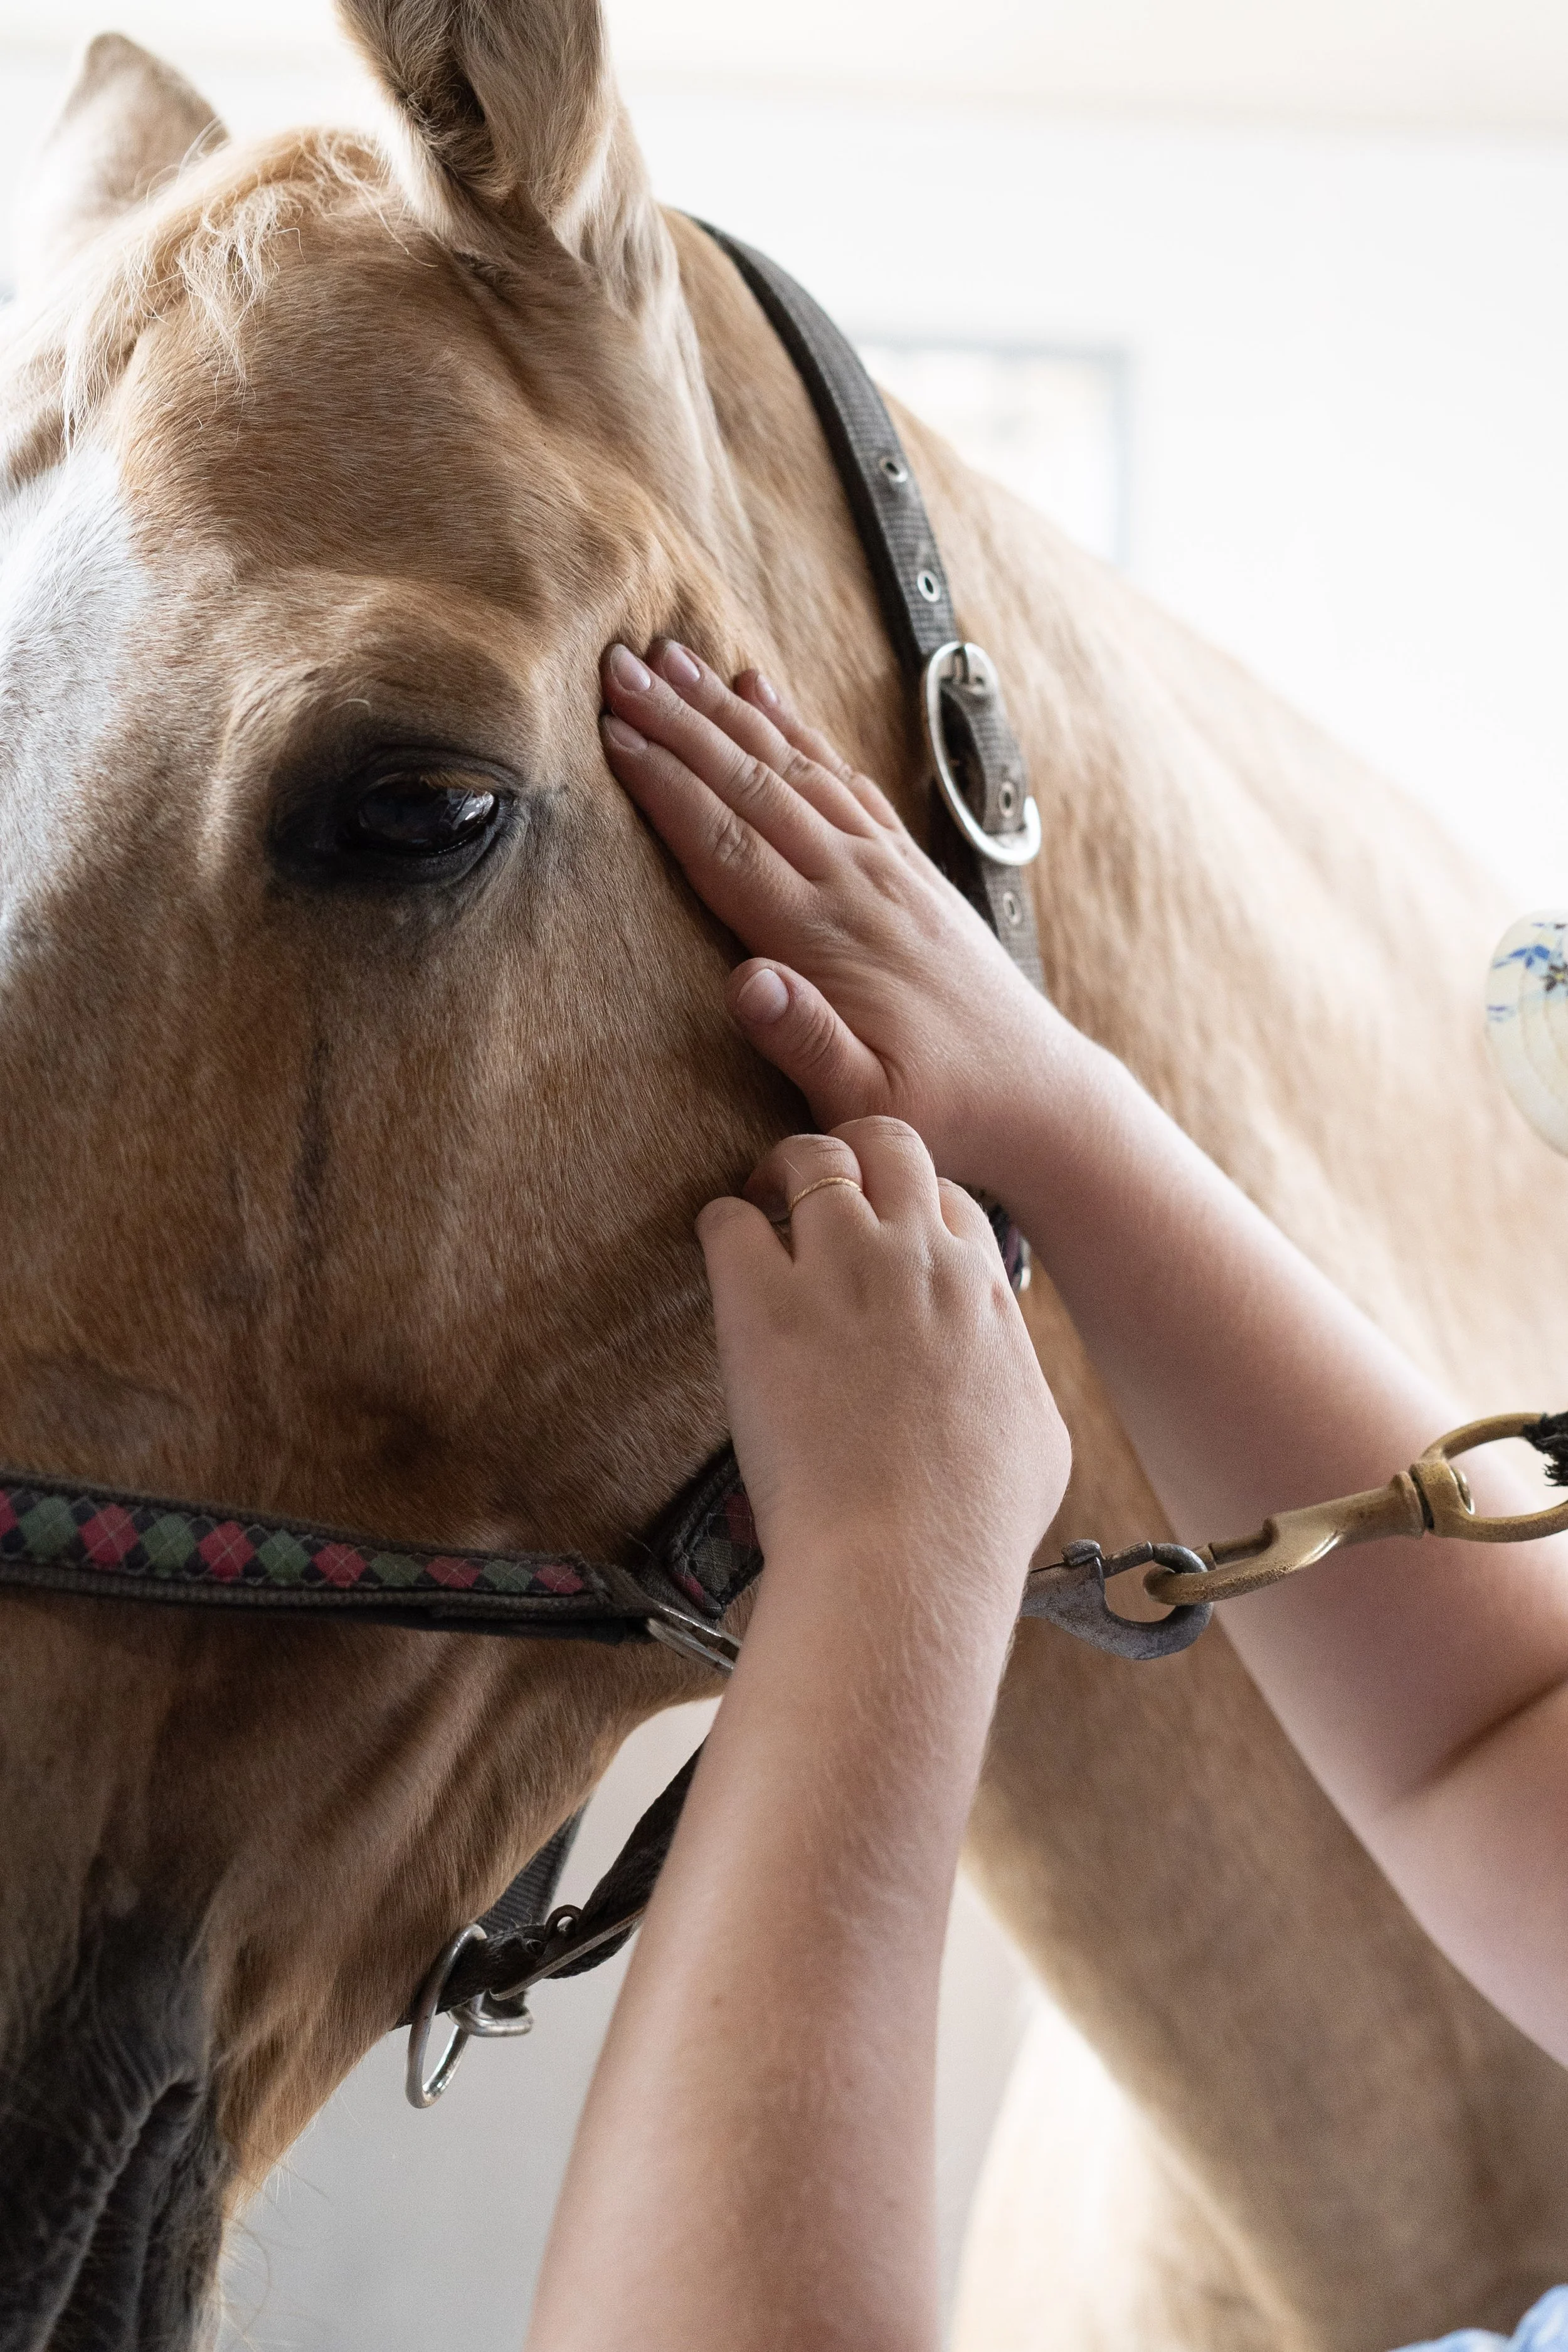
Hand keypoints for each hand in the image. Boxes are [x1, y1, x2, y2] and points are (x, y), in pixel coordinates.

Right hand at [600, 639, 1058, 1192]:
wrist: (1042, 1096)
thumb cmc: (947, 1111)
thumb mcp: (871, 1107)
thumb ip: (807, 1042)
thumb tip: (741, 981)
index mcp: (829, 940)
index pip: (728, 845)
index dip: (667, 787)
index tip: (613, 734)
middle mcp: (857, 885)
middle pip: (752, 785)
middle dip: (681, 722)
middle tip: (618, 666)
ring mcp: (886, 867)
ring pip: (794, 767)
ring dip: (728, 709)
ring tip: (672, 657)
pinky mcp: (908, 866)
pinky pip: (843, 780)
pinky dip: (798, 730)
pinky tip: (764, 692)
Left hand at [697, 1117, 1068, 1594]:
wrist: (908, 1562)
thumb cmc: (975, 1525)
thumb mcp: (1039, 1439)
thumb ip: (1013, 1378)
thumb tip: (1001, 1372)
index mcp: (982, 1286)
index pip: (946, 1197)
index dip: (906, 1208)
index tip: (879, 1237)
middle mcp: (917, 1257)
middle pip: (886, 1144)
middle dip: (847, 1157)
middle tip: (808, 1194)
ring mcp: (842, 1270)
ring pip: (809, 1159)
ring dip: (779, 1176)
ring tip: (759, 1209)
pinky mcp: (764, 1303)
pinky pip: (728, 1219)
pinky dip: (722, 1228)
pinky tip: (723, 1262)